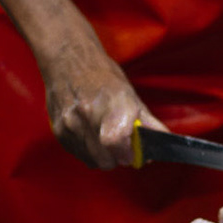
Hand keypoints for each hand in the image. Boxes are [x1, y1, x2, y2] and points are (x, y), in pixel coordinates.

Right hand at [42, 38, 161, 169]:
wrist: (68, 61)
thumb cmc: (102, 76)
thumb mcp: (129, 94)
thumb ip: (147, 122)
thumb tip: (163, 141)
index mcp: (113, 104)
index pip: (116, 143)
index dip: (127, 154)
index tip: (132, 154)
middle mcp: (89, 115)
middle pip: (106, 160)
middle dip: (117, 158)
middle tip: (120, 145)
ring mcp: (70, 124)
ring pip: (93, 161)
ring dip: (102, 156)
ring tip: (102, 134)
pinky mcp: (58, 131)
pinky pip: (79, 155)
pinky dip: (88, 151)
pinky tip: (89, 132)